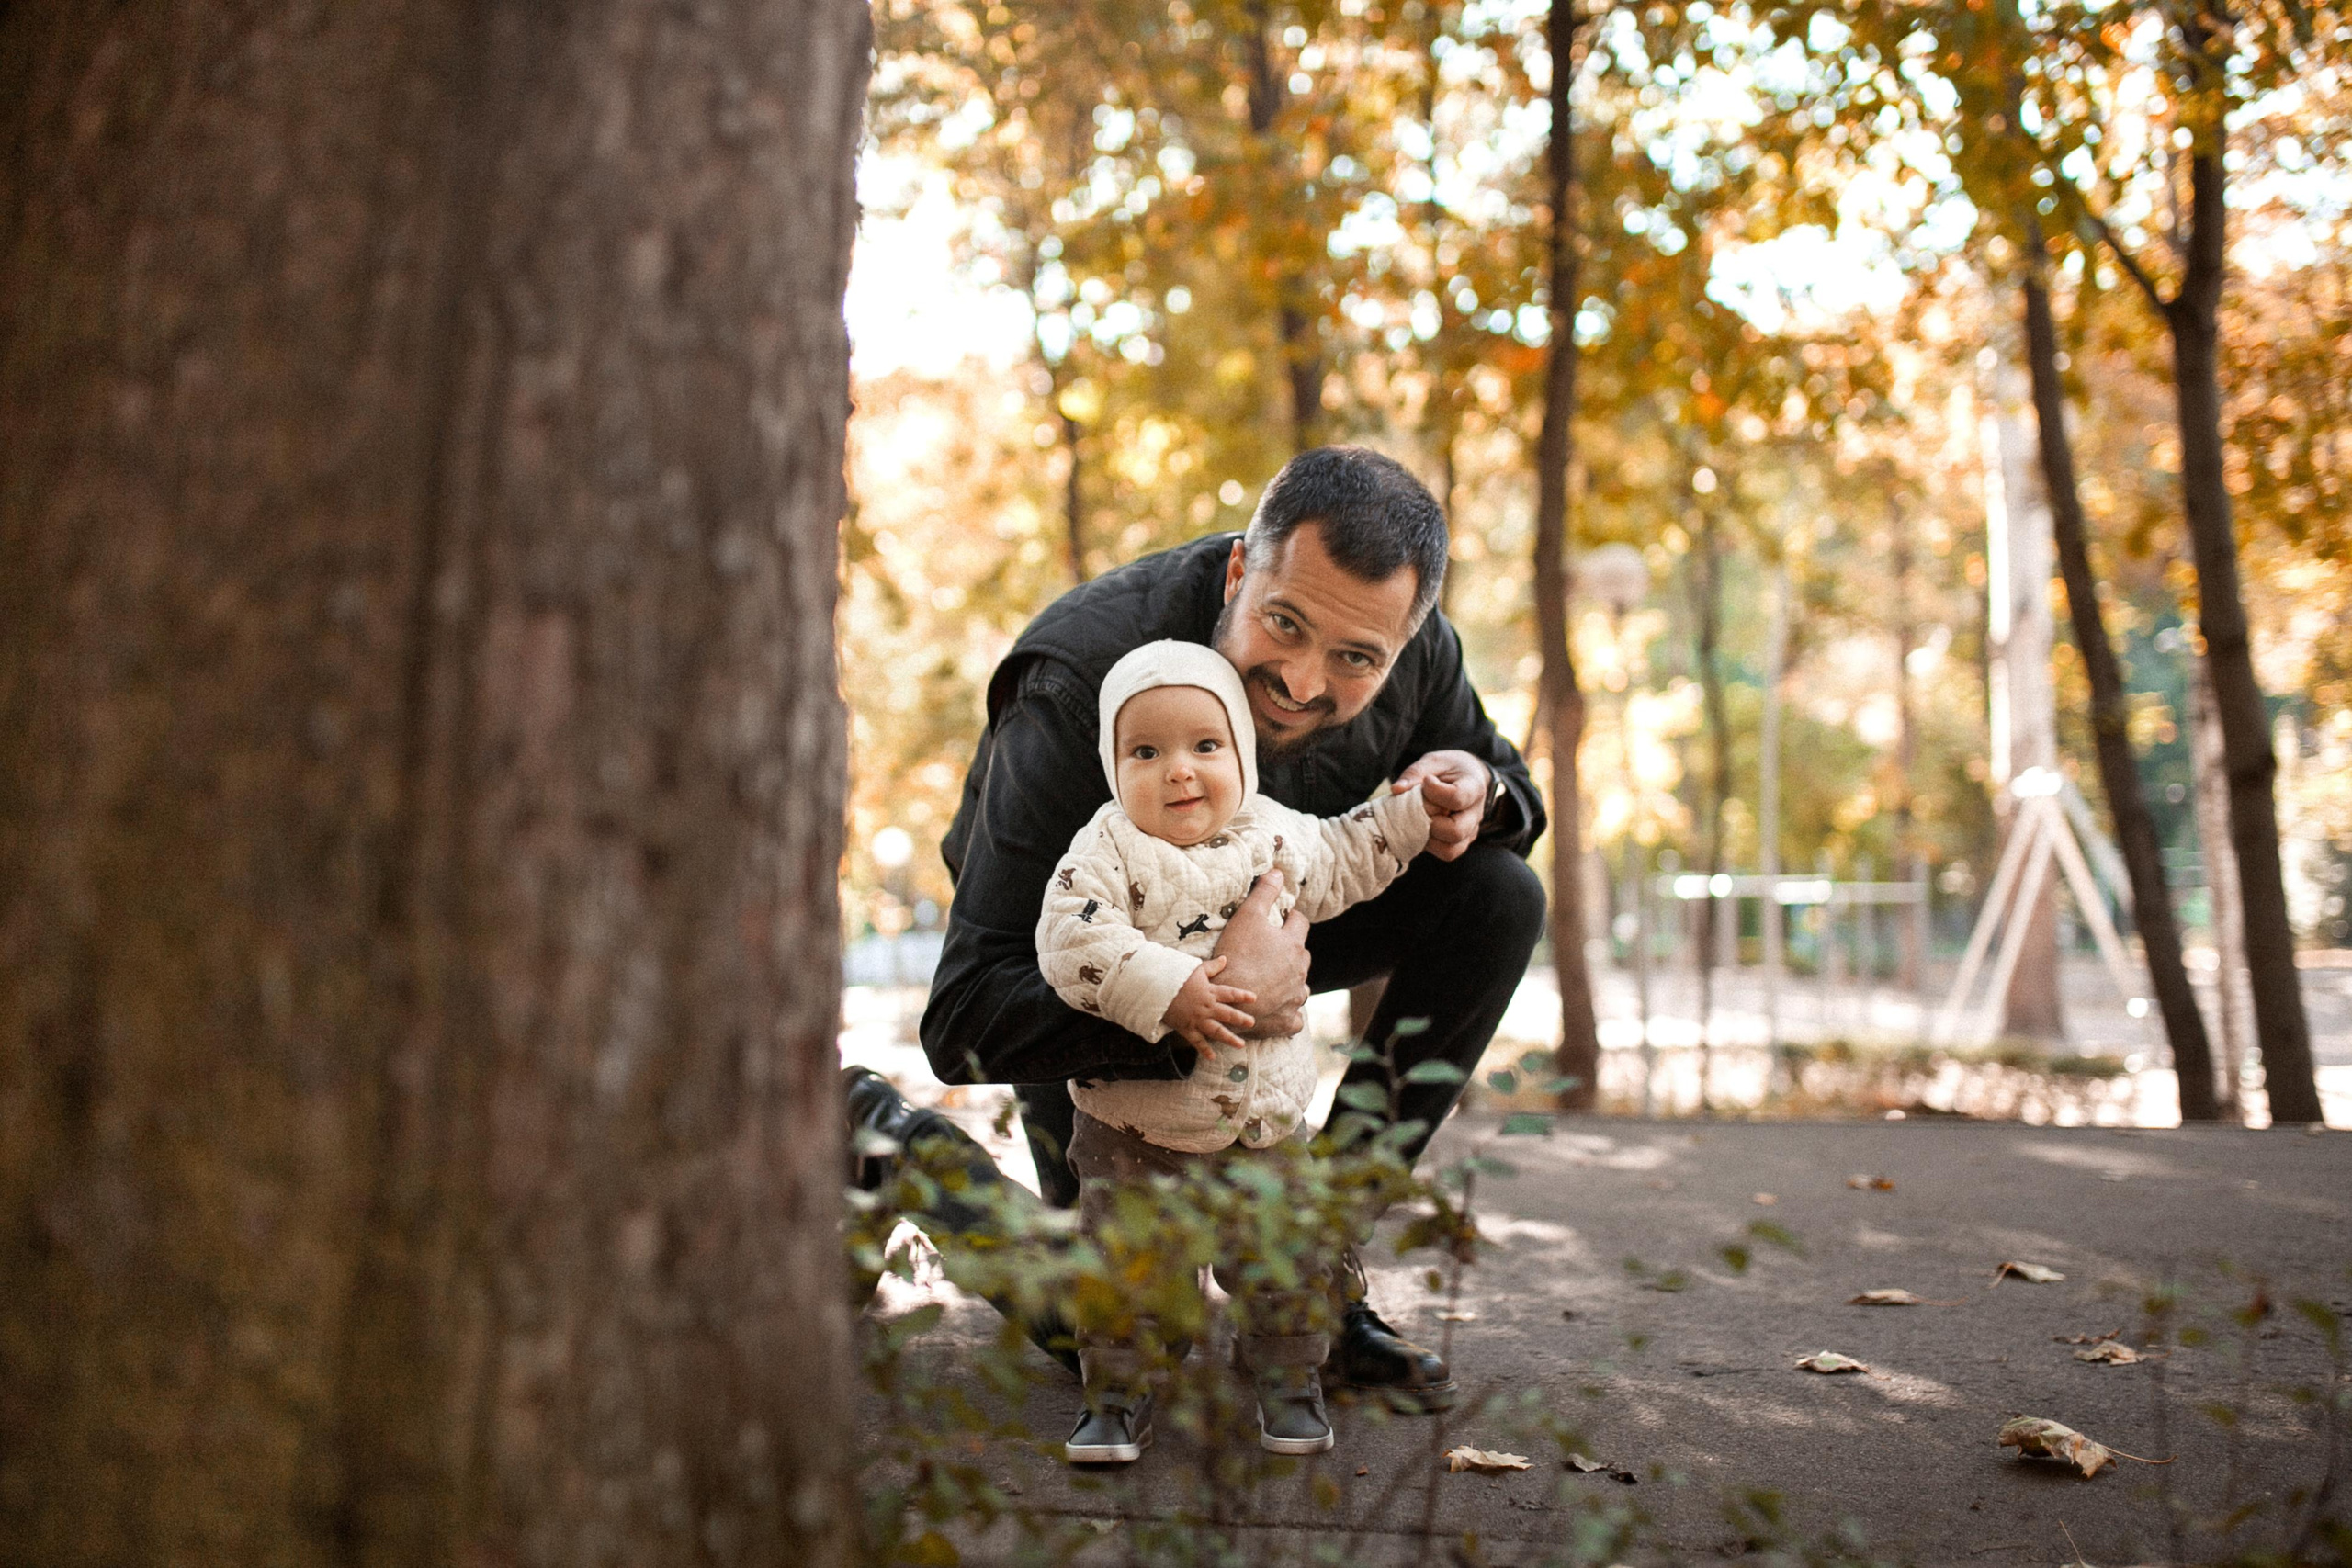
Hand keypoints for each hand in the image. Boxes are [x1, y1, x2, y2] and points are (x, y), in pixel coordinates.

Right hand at [1161, 955, 1257, 1055]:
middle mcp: (1206, 1007)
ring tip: (1241, 1045)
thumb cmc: (1176, 976)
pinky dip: (1204, 1050)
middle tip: (1252, 1022)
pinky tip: (1212, 1057)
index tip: (1254, 998)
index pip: (1230, 994)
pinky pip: (1197, 1041)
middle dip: (1241, 1019)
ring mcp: (1197, 1019)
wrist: (1156, 988)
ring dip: (1229, 1038)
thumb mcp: (1196, 969)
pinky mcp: (1186, 1028)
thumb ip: (1212, 966)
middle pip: (1228, 1014)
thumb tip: (1225, 959)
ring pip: (1217, 1031)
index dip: (1242, 996)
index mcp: (1210, 992)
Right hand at [1209, 869, 1310, 1037]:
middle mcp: (1299, 971)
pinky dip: (1290, 1013)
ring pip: (1301, 987)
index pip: (1300, 923)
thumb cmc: (1236, 955)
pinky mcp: (1287, 1020)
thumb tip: (1278, 872)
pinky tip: (1280, 1010)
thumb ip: (1264, 893)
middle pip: (1302, 956)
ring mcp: (1295, 997)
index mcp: (1293, 945)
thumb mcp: (1247, 916)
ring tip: (1274, 981)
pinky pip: (1296, 1018)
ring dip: (1291, 983)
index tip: (1283, 917)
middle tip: (1272, 951)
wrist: (1227, 998)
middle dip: (1291, 951)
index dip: (1291, 917)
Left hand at [1395, 749, 1493, 861]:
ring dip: (1428, 837)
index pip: (1458, 798)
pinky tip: (1422, 829)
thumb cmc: (1449, 768)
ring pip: (1451, 849)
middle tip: (1420, 808)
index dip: (1435, 792)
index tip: (1426, 781)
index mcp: (1474, 787)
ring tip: (1420, 820)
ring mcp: (1470, 831)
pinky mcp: (1462, 842)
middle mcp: (1476, 813)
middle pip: (1456, 831)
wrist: (1467, 777)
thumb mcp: (1434, 761)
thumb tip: (1396, 790)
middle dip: (1430, 822)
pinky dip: (1430, 845)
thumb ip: (1416, 773)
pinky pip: (1446, 853)